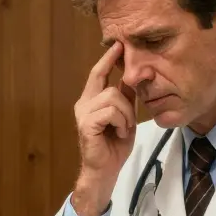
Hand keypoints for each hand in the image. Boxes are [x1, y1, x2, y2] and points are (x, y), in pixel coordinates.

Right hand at [72, 42, 135, 215]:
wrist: (105, 170)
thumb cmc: (114, 146)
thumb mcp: (125, 117)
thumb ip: (126, 98)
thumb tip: (133, 77)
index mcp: (91, 100)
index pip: (99, 73)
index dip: (108, 58)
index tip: (119, 44)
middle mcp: (83, 104)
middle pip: (108, 84)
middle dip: (126, 101)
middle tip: (128, 121)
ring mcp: (83, 113)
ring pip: (112, 98)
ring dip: (125, 115)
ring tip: (123, 129)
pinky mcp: (86, 124)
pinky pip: (110, 111)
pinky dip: (120, 122)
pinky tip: (118, 133)